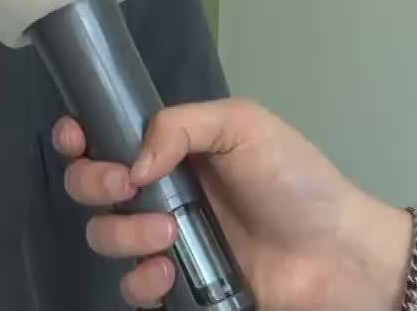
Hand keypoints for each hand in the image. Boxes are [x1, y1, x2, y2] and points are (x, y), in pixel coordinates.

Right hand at [53, 98, 414, 309]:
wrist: (339, 253)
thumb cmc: (296, 180)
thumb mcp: (244, 126)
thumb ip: (180, 126)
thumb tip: (131, 162)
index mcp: (169, 150)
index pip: (103, 137)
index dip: (77, 137)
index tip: (78, 140)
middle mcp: (158, 193)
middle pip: (88, 187)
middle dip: (92, 184)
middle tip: (126, 188)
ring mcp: (165, 243)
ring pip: (104, 238)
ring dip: (122, 234)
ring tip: (167, 234)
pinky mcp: (178, 289)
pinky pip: (134, 291)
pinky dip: (141, 282)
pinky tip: (168, 273)